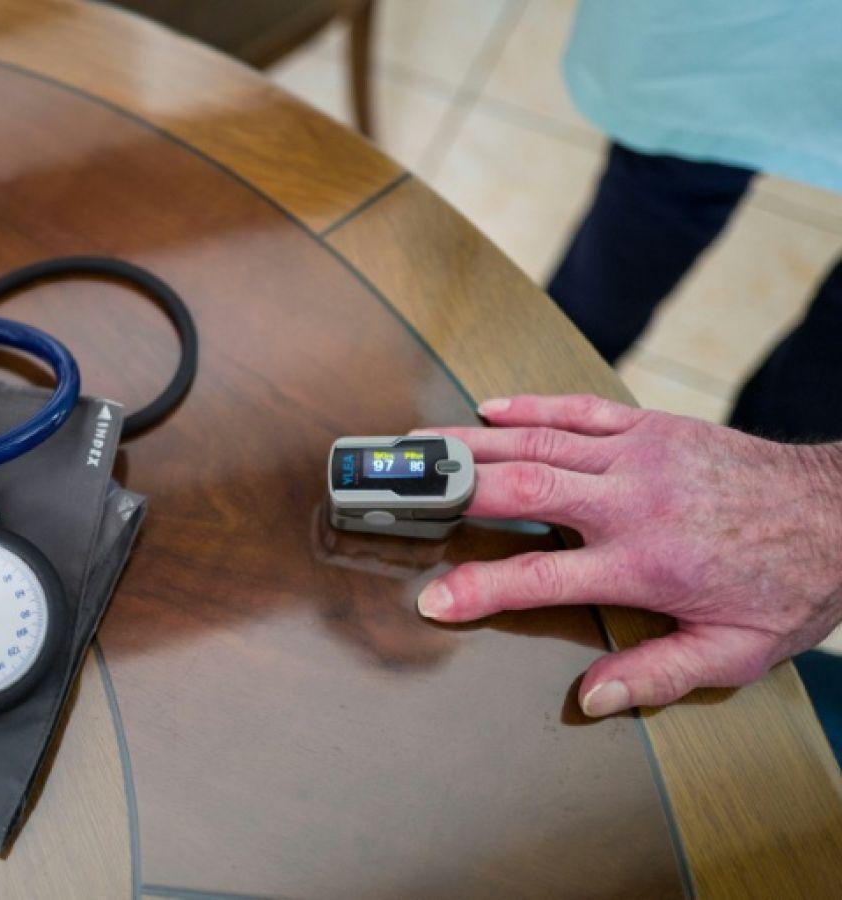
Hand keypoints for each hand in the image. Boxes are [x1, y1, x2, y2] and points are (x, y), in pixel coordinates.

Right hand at [415, 394, 841, 717]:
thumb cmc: (789, 580)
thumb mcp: (736, 652)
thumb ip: (659, 674)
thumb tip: (593, 697)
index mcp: (645, 563)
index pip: (539, 577)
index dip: (477, 591)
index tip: (434, 598)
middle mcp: (631, 503)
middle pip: (521, 490)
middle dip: (450, 491)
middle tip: (397, 491)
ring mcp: (638, 456)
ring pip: (537, 443)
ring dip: (471, 444)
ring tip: (418, 444)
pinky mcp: (652, 427)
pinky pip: (578, 410)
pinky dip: (529, 407)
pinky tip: (490, 409)